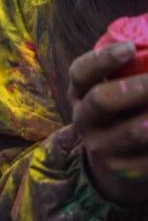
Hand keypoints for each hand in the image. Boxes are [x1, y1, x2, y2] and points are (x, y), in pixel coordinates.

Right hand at [69, 41, 147, 204]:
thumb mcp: (115, 91)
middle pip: (101, 100)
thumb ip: (130, 70)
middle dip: (139, 87)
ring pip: (133, 132)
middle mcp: (85, 119)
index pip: (81, 73)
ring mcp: (102, 148)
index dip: (103, 59)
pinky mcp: (123, 172)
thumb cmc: (122, 116)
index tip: (129, 47)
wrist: (116, 169)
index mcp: (81, 93)